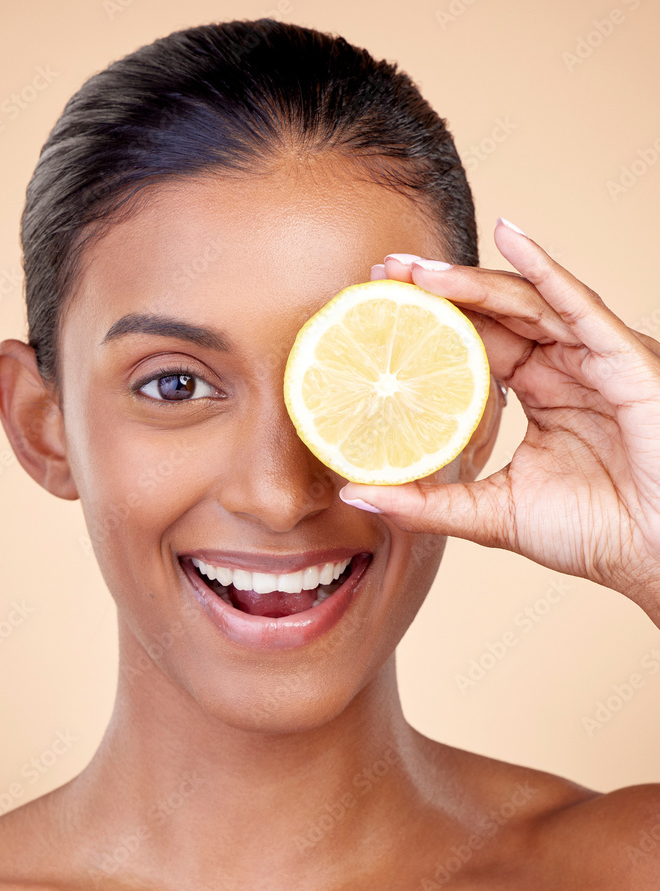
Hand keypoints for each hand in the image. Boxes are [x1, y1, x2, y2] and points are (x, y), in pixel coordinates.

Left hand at [339, 218, 659, 620]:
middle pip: (495, 313)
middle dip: (438, 290)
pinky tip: (510, 237)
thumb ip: (426, 502)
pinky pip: (580, 304)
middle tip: (384, 272)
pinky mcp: (625, 359)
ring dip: (471, 280)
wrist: (655, 557)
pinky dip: (545, 269)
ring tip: (416, 269)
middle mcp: (566, 367)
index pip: (477, 343)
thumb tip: (356, 492)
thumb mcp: (491, 514)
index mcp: (542, 393)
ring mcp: (595, 358)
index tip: (377, 308)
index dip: (430, 322)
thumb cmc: (591, 533)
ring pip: (527, 302)